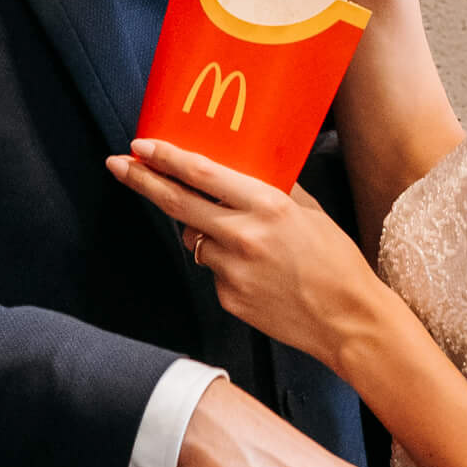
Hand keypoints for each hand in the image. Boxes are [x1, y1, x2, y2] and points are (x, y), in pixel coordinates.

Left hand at [107, 140, 378, 368]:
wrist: (348, 320)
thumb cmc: (336, 263)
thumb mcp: (310, 213)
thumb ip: (275, 190)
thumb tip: (245, 169)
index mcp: (267, 206)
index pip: (202, 175)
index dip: (166, 158)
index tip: (142, 145)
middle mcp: (243, 236)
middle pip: (176, 204)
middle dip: (141, 180)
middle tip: (118, 165)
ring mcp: (232, 270)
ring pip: (193, 240)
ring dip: (199, 231)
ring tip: (241, 240)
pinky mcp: (228, 298)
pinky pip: (213, 271)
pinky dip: (224, 265)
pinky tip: (257, 273)